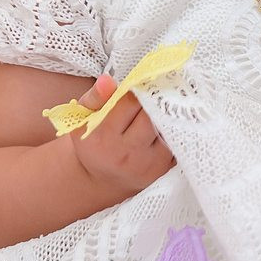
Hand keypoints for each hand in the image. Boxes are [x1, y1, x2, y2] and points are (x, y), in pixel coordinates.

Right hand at [67, 75, 174, 195]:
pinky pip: (176, 141)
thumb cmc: (93, 143)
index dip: (138, 89)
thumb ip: (95, 97)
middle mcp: (126, 153)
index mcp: (102, 137)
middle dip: (153, 102)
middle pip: (151, 115)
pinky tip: (165, 125)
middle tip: (151, 96)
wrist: (102, 180)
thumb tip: (107, 80)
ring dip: (164, 115)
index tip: (140, 85)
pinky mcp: (163, 169)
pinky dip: (172, 130)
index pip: (130, 102)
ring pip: (167, 127)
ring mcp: (147, 163)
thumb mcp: (83, 119)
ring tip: (158, 110)